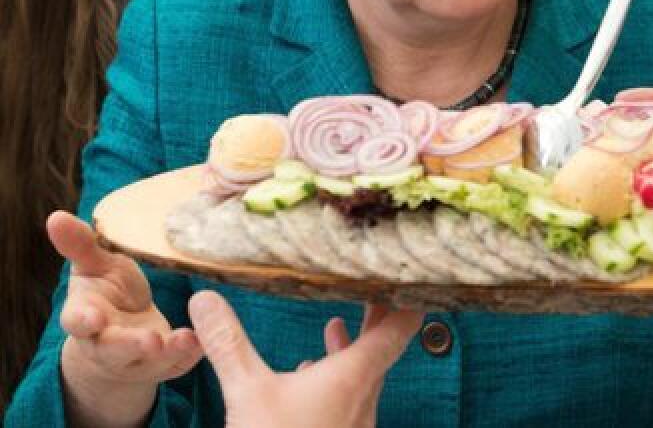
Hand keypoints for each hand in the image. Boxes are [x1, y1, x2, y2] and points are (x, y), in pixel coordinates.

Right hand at [50, 211, 202, 427]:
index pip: (77, 322)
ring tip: (185, 340)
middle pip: (114, 349)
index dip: (84, 321)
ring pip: (148, 361)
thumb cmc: (107, 294)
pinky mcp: (165, 365)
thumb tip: (55, 216)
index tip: (92, 317)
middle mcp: (107, 344)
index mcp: (86, 317)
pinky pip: (178, 364)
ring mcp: (136, 359)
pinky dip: (190, 355)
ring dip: (167, 353)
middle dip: (131, 345)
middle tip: (150, 340)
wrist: (125, 332)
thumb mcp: (95, 267)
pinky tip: (205, 341)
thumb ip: (81, 246)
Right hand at [190, 290, 422, 427]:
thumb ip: (229, 343)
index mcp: (354, 377)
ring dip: (352, 350)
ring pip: (364, 376)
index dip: (406, 301)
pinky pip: (348, 400)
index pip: (398, 329)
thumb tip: (205, 299)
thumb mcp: (246, 391)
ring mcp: (355, 422)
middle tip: (370, 290)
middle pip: (384, 349)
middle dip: (376, 318)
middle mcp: (364, 398)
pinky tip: (307, 377)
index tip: (408, 278)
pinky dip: (335, 379)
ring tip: (335, 326)